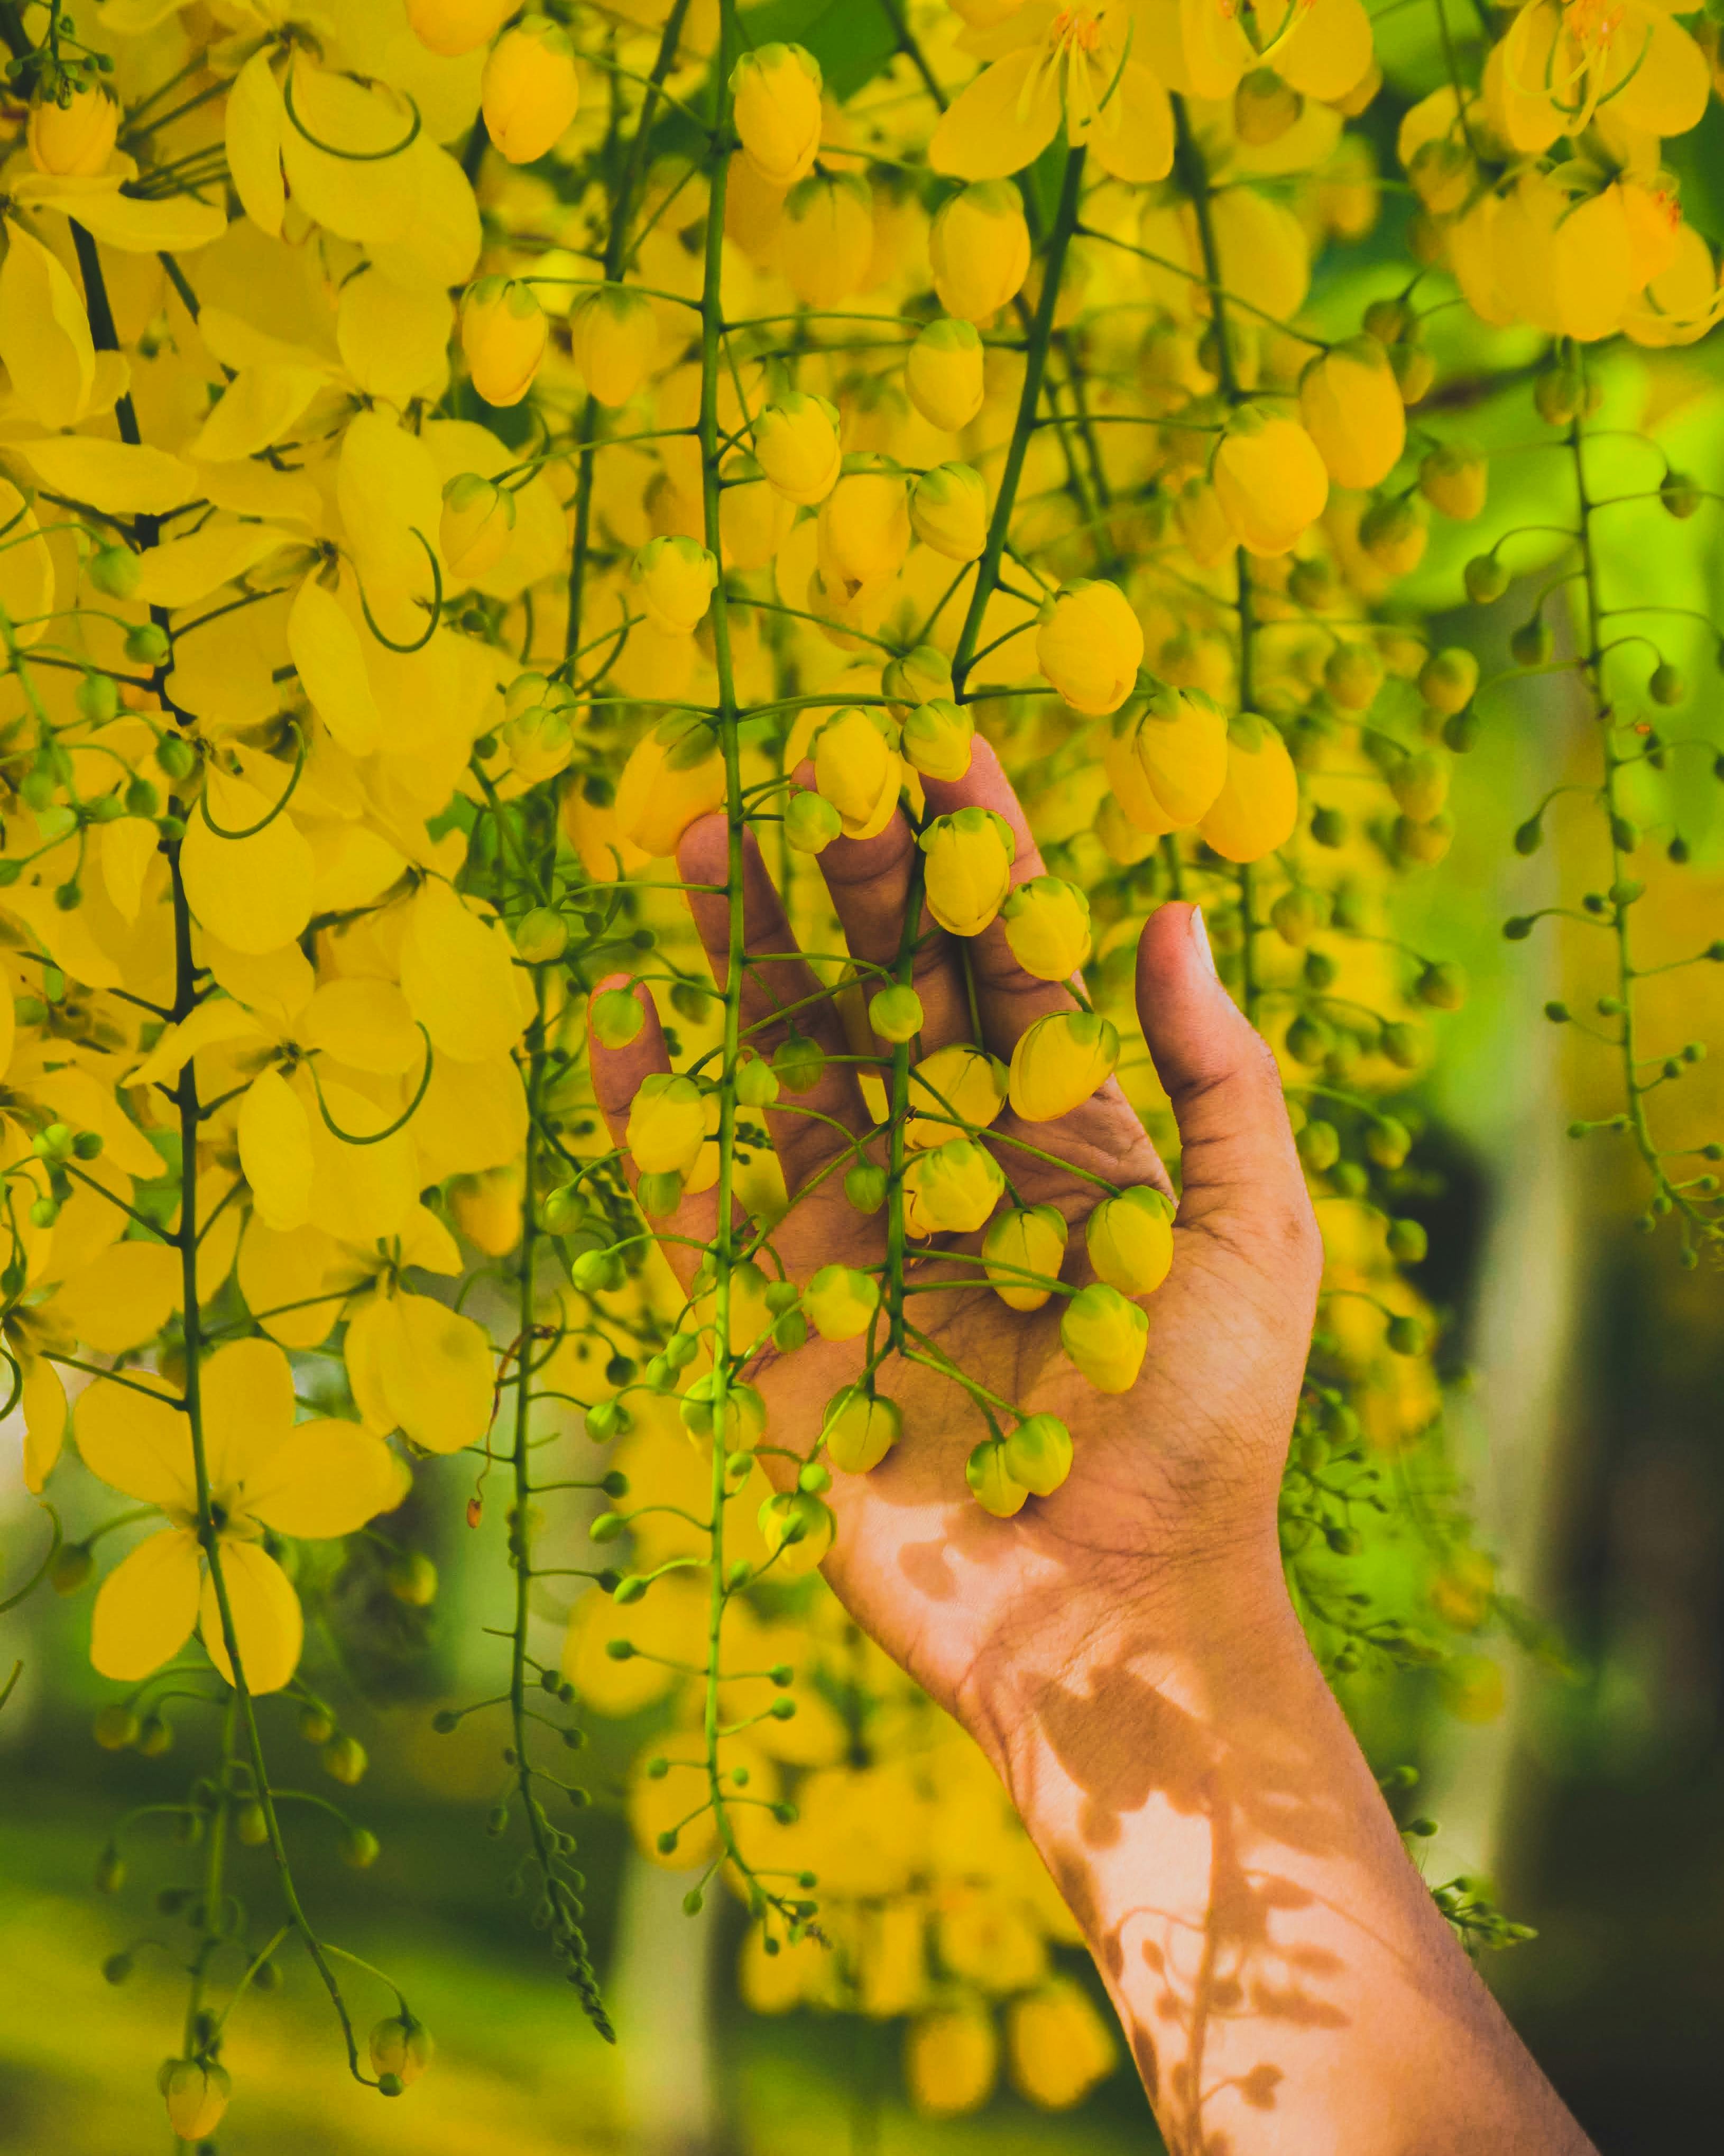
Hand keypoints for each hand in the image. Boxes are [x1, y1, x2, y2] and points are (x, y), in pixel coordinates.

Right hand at [590, 739, 1321, 1767]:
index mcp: (1069, 1138)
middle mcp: (956, 1169)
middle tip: (806, 769)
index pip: (1012, 966)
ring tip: (697, 844)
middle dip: (850, 884)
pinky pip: (699, 1201)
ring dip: (742, 960)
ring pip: (786, 1068)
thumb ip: (1219, 1075)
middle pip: (887, 995)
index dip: (978, 860)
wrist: (1113, 1610)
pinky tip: (628, 1018)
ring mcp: (859, 1239)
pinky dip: (657, 1116)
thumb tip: (1176, 910)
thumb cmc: (1206, 1424)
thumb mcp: (1254, 1234)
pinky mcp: (780, 1318)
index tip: (941, 749)